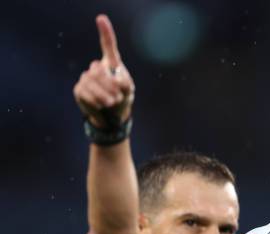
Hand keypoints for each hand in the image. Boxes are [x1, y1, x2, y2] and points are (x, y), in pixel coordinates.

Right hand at [74, 14, 134, 128]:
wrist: (112, 116)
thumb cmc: (122, 100)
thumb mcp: (128, 91)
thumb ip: (124, 83)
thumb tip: (112, 81)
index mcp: (111, 64)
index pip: (108, 46)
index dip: (105, 32)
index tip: (101, 18)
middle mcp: (96, 68)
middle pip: (98, 69)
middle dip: (110, 85)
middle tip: (117, 97)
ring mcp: (86, 78)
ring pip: (92, 81)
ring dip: (105, 95)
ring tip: (112, 102)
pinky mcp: (79, 90)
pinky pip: (86, 93)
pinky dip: (96, 101)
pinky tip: (101, 105)